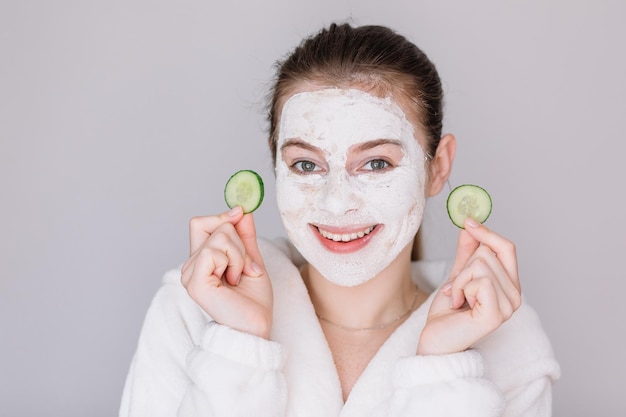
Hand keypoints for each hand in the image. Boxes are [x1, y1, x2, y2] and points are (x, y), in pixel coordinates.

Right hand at [180, 206, 272, 338]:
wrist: (256, 327)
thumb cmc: (253, 301)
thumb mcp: (251, 259)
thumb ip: (244, 236)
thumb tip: (241, 211)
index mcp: (201, 260)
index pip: (201, 223)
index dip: (222, 216)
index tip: (240, 215)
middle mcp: (191, 266)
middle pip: (210, 224)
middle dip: (237, 240)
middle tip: (244, 266)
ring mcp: (189, 274)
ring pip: (218, 236)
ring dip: (239, 254)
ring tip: (239, 277)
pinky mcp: (194, 282)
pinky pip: (213, 251)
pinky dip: (232, 262)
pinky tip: (233, 281)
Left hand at [417, 217, 520, 354]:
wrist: (436, 339)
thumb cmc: (448, 313)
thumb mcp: (458, 275)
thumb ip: (467, 252)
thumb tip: (470, 225)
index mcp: (509, 285)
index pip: (507, 248)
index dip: (487, 233)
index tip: (468, 221)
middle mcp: (515, 295)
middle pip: (488, 253)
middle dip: (464, 266)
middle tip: (457, 288)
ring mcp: (509, 306)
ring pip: (481, 265)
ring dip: (460, 280)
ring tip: (458, 299)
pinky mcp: (497, 314)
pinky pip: (479, 281)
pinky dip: (461, 288)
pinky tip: (459, 305)